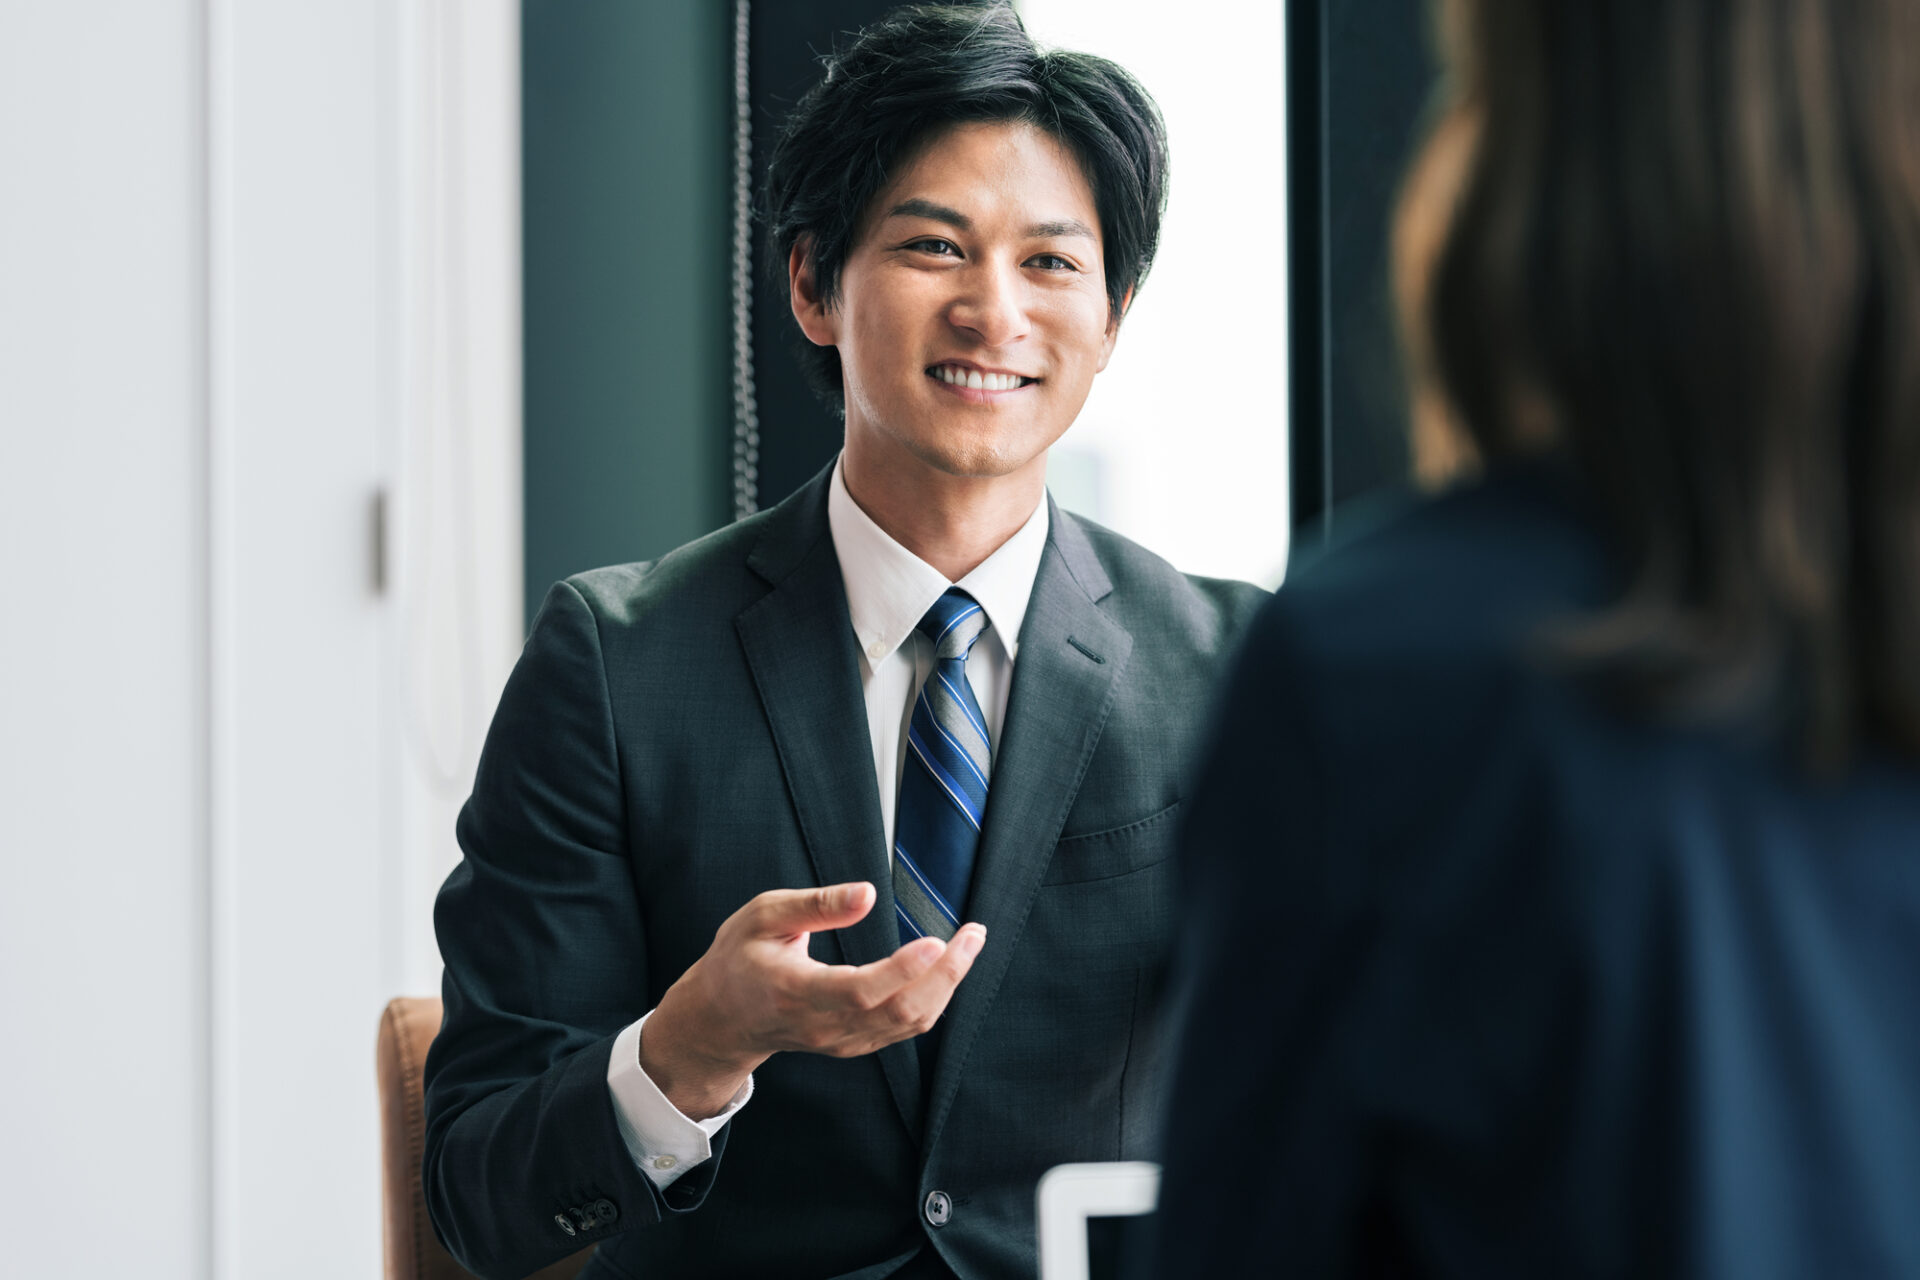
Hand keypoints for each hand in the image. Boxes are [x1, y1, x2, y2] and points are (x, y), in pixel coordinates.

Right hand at [638, 881, 985, 1119]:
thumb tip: (868, 894)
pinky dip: (935, 999)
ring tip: (970, 943)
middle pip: (897, 1010)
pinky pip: (904, 1027)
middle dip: (946, 973)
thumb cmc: (740, 958)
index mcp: (795, 992)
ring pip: (909, 1022)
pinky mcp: (854, 1044)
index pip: (858, 990)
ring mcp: (841, 1041)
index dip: (902, 970)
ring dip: (948, 984)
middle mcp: (823, 1025)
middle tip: (974, 933)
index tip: (938, 940)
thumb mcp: (762, 916)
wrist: (722, 1017)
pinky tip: (948, 969)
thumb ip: (814, 905)